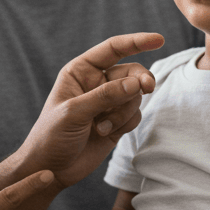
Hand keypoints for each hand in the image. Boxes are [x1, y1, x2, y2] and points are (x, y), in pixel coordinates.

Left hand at [15, 32, 162, 186]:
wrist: (50, 169)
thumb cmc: (51, 136)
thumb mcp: (74, 112)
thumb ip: (105, 96)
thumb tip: (137, 83)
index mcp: (81, 71)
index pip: (113, 49)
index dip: (136, 42)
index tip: (159, 40)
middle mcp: (96, 83)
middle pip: (131, 72)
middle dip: (140, 80)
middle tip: (148, 88)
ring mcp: (108, 103)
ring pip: (135, 96)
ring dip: (123, 112)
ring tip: (102, 127)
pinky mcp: (116, 122)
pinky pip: (134, 115)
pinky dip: (125, 124)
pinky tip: (105, 134)